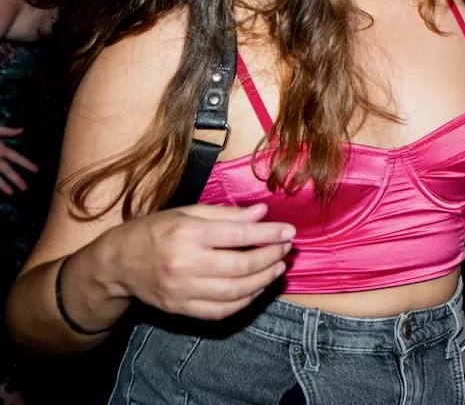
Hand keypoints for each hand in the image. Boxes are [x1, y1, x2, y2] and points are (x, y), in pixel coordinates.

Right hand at [0, 127, 36, 194]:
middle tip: (25, 188)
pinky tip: (0, 189)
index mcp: (2, 149)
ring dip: (4, 185)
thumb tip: (22, 129)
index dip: (27, 164)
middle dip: (17, 179)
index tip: (36, 170)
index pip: (17, 157)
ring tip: (11, 192)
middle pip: (8, 170)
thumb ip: (8, 131)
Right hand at [115, 202, 294, 319]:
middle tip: (286, 249)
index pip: (238, 235)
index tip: (289, 231)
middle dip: (271, 257)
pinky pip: (221, 311)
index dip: (269, 235)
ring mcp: (182, 291)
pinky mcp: (180, 309)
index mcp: (186, 233)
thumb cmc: (154, 231)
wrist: (117, 263)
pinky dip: (244, 301)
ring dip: (264, 281)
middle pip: (241, 267)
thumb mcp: (186, 212)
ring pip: (235, 292)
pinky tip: (257, 288)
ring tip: (277, 268)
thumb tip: (262, 213)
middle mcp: (184, 264)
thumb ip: (225, 214)